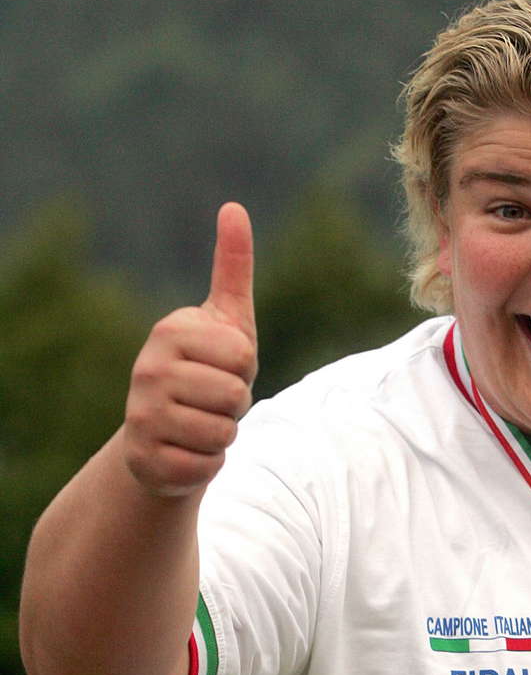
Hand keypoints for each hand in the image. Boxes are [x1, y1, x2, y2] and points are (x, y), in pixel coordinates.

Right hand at [123, 203, 257, 496]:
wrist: (166, 433)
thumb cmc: (207, 369)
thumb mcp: (226, 319)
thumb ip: (232, 266)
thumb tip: (234, 207)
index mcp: (170, 330)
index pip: (243, 356)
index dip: (244, 368)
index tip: (221, 367)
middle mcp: (147, 369)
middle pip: (236, 396)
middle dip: (236, 404)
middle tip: (210, 400)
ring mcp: (142, 415)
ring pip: (224, 434)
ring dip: (224, 435)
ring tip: (199, 424)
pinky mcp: (146, 459)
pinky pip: (208, 466)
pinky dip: (209, 464)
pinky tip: (187, 451)